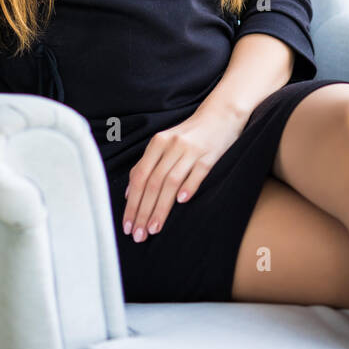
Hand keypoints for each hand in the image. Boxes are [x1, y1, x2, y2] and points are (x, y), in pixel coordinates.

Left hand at [122, 105, 247, 241]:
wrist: (221, 113)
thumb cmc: (190, 134)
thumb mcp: (165, 143)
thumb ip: (147, 164)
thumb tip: (129, 192)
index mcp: (158, 143)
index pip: (139, 177)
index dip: (132, 203)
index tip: (128, 225)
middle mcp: (172, 145)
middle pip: (153, 182)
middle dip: (143, 211)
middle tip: (138, 235)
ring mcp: (191, 150)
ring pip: (171, 181)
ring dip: (161, 207)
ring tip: (154, 229)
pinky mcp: (210, 155)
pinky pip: (197, 173)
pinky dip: (188, 187)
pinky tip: (182, 203)